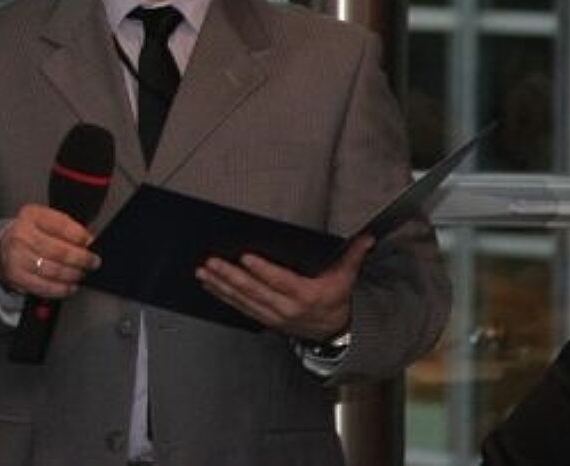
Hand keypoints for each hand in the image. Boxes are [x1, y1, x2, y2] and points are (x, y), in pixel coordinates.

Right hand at [0, 203, 101, 297]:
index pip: (61, 225)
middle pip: (59, 251)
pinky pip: (44, 287)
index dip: (80, 236)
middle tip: (92, 262)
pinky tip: (70, 286)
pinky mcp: (17, 277)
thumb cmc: (32, 233)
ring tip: (81, 274)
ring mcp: (17, 257)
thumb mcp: (46, 220)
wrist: (5, 247)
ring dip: (73, 275)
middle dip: (81, 259)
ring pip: (53, 271)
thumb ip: (66, 228)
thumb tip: (89, 242)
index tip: (91, 242)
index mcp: (32, 215)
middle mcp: (22, 235)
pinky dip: (61, 289)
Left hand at [196, 234, 372, 341]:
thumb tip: (367, 236)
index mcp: (307, 295)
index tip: (245, 258)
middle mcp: (287, 308)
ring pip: (242, 301)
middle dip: (230, 276)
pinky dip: (223, 296)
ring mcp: (273, 316)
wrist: (335, 332)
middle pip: (255, 291)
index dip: (263, 270)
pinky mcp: (264, 319)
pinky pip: (240, 308)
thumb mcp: (347, 278)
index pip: (281, 281)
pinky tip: (208, 285)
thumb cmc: (336, 299)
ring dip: (220, 286)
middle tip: (212, 262)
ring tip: (203, 272)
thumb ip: (353, 255)